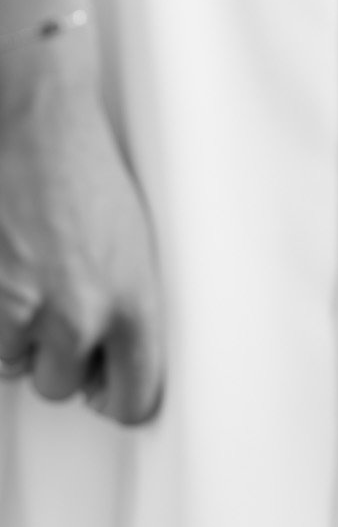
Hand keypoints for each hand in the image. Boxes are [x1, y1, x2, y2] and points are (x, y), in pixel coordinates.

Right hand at [0, 36, 163, 425]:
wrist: (40, 126)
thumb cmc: (88, 175)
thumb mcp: (135, 248)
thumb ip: (127, 311)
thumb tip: (116, 360)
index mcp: (135, 304)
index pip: (135, 399)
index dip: (118, 400)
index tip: (109, 394)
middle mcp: (81, 314)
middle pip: (62, 387)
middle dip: (57, 359)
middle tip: (58, 311)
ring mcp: (24, 305)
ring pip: (15, 363)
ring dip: (18, 334)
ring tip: (30, 278)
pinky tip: (9, 272)